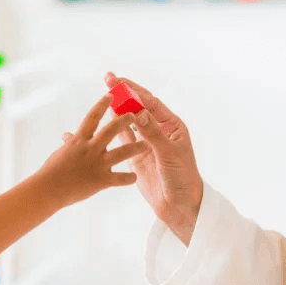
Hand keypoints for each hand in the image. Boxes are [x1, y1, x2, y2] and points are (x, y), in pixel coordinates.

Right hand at [38, 91, 146, 207]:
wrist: (47, 190)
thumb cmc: (50, 172)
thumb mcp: (62, 153)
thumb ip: (70, 144)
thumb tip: (67, 135)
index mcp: (79, 140)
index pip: (92, 117)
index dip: (102, 105)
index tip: (111, 94)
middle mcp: (89, 149)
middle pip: (110, 130)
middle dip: (124, 121)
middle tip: (134, 115)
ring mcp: (96, 164)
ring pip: (121, 152)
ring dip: (135, 147)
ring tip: (146, 145)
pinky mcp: (100, 180)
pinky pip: (119, 179)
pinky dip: (128, 178)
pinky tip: (135, 177)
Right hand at [98, 73, 203, 244]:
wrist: (179, 205)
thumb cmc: (182, 178)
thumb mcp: (169, 154)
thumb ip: (153, 133)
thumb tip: (139, 112)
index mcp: (171, 126)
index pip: (150, 102)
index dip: (134, 91)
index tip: (119, 81)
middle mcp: (159, 131)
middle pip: (139, 107)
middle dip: (124, 93)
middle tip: (108, 79)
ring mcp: (147, 143)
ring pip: (129, 120)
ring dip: (117, 108)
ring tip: (103, 96)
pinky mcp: (136, 156)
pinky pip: (123, 138)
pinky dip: (113, 128)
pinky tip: (103, 119)